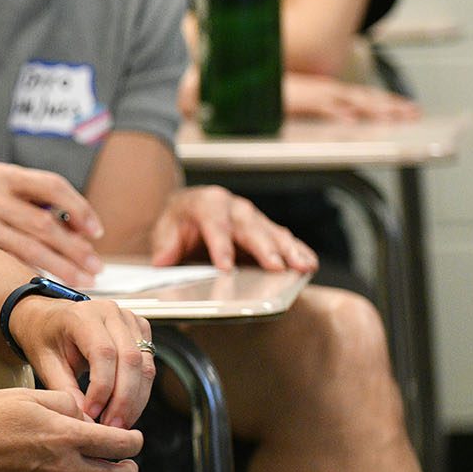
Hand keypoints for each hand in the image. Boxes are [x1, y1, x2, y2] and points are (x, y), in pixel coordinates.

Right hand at [0, 163, 104, 288]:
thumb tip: (83, 233)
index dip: (80, 210)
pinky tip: (50, 285)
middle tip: (95, 267)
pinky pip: (11, 264)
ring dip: (62, 267)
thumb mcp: (2, 196)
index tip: (96, 233)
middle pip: (45, 222)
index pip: (52, 186)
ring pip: (30, 248)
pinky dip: (34, 275)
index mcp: (3, 174)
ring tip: (82, 280)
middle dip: (76, 248)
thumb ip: (36, 206)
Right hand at [0, 389, 142, 471]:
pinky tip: (68, 466)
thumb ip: (63, 403)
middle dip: (127, 465)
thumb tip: (83, 416)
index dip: (133, 440)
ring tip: (98, 460)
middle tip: (122, 453)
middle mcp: (64, 466)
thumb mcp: (26, 396)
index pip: (120, 444)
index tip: (133, 435)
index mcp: (65, 436)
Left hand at [7, 296, 153, 428]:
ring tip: (120, 423)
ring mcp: (128, 319)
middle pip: (130, 359)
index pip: (103, 353)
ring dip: (136, 399)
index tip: (92, 414)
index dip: (102, 388)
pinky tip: (126, 409)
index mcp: (83, 315)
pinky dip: (140, 391)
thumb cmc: (45, 337)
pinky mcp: (139, 330)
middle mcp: (110, 312)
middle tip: (113, 427)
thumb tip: (85, 420)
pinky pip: (148, 364)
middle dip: (124, 400)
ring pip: (144, 365)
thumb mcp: (45, 363)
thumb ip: (64, 389)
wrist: (48, 318)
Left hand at [149, 185, 317, 273]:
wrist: (189, 209)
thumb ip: (165, 244)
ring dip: (289, 250)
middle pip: (249, 228)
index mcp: (207, 203)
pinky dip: (298, 250)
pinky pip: (284, 238)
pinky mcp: (265, 228)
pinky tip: (309, 264)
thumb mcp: (165, 229)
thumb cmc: (180, 221)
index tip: (226, 268)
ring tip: (302, 267)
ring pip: (272, 232)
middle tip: (276, 268)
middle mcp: (234, 207)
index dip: (220, 246)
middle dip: (264, 248)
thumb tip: (163, 260)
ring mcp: (252, 217)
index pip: (214, 224)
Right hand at [283, 72, 420, 121]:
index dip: (388, 101)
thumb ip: (324, 108)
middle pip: (366, 98)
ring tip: (393, 117)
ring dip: (373, 109)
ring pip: (351, 102)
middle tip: (414, 113)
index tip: (407, 107)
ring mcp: (317, 95)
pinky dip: (337, 114)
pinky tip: (351, 121)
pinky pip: (322, 108)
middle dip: (391, 105)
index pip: (365, 96)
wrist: (254, 82)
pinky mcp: (301, 101)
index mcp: (330, 90)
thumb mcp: (305, 102)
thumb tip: (346, 119)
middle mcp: (329, 90)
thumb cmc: (275, 95)